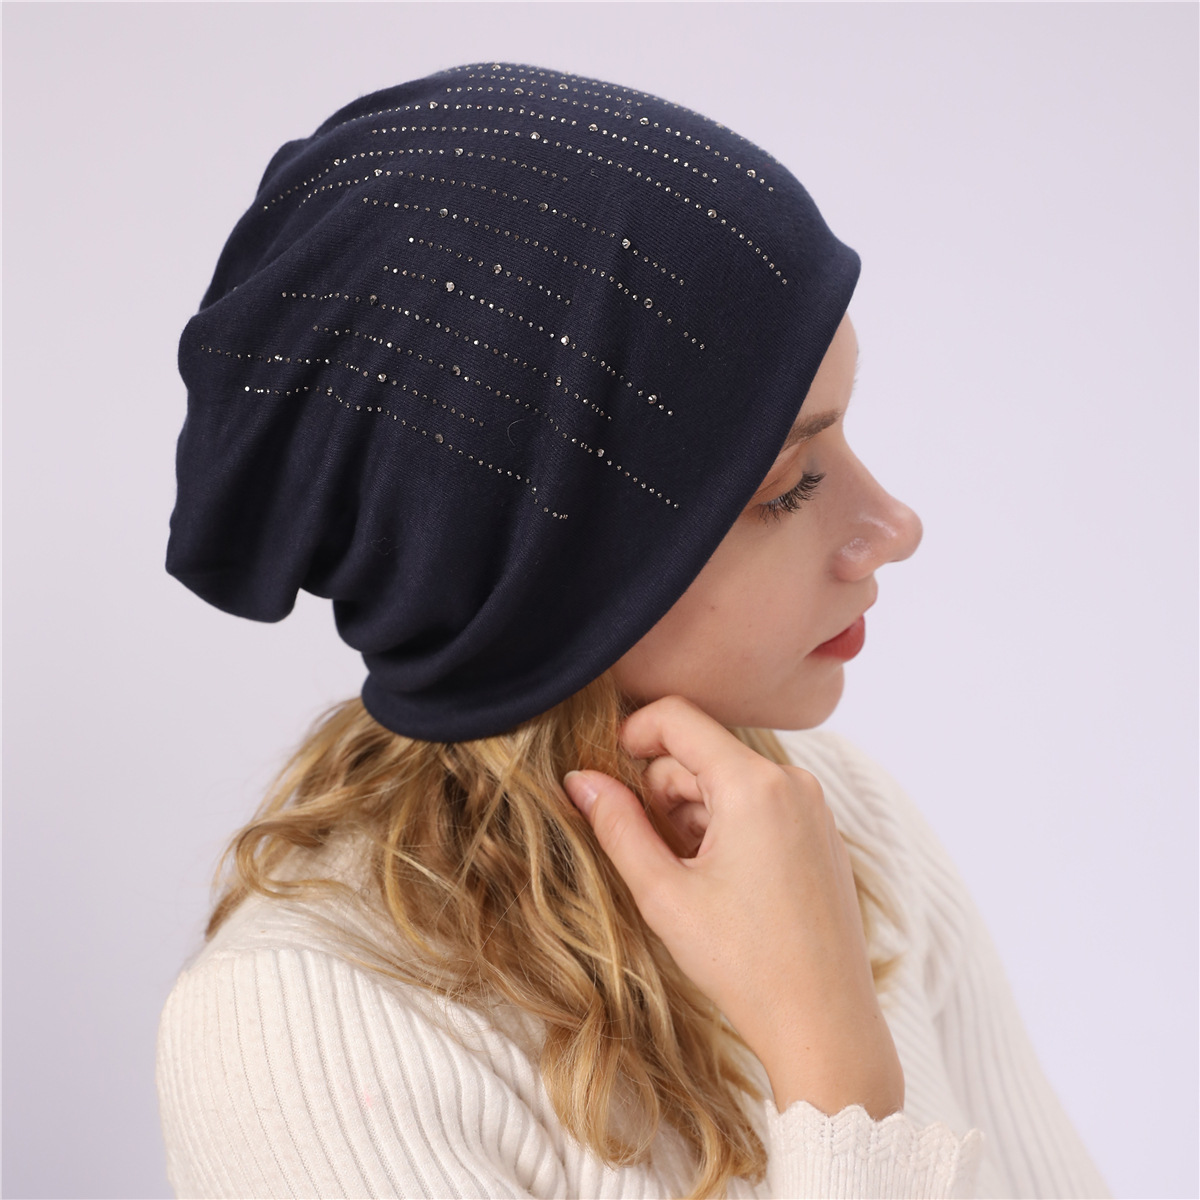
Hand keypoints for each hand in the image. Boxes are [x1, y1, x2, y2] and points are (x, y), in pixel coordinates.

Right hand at [563, 695, 903, 1118]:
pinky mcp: (821, 830)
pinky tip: (721, 881)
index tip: (608, 772)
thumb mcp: (664, 894)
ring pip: (728, 777)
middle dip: (663, 790)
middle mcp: (792, 781)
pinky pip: (759, 800)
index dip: (632, 733)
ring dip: (694, 811)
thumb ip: (617, 826)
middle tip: (654, 855)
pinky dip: (727, 823)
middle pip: (701, 751)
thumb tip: (579, 781)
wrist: (826, 1024)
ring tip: (690, 878)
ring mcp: (813, 805)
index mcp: (754, 785)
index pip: (679, 717)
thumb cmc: (746, 964)